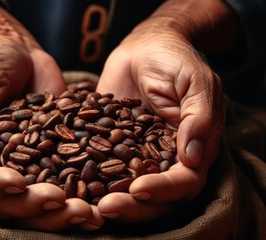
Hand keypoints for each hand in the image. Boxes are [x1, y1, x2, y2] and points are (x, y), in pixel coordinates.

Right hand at [0, 1, 102, 230]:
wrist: (19, 53)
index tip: (18, 182)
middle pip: (6, 201)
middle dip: (33, 206)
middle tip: (62, 202)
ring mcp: (24, 167)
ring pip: (36, 201)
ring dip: (61, 212)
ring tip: (88, 212)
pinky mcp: (51, 160)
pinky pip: (64, 182)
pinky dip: (82, 195)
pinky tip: (102, 203)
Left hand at [95, 23, 224, 220]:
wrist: (144, 47)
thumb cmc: (175, 61)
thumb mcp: (195, 82)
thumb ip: (199, 117)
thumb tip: (194, 158)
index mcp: (192, 149)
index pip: (185, 182)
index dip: (164, 191)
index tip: (139, 190)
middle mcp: (164, 160)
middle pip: (154, 197)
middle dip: (132, 206)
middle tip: (106, 207)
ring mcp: (136, 156)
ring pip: (125, 189)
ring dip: (108, 199)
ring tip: (84, 204)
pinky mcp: (110, 148)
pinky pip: (100, 167)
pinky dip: (85, 178)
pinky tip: (66, 183)